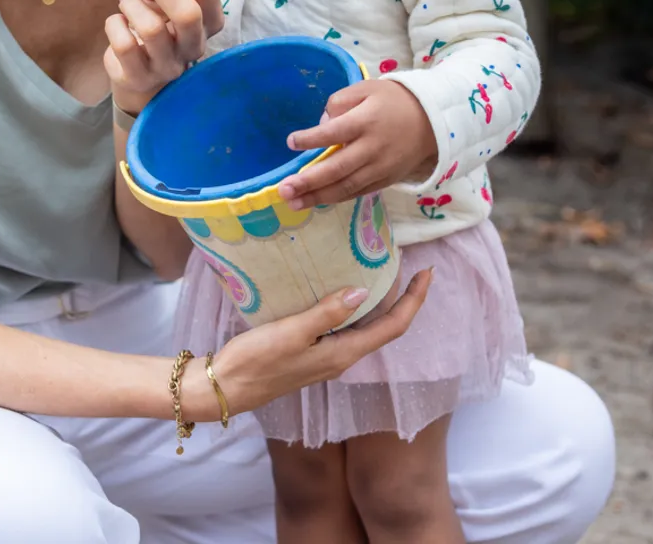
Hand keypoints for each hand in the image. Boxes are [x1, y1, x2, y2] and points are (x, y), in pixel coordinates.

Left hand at [104, 0, 222, 115]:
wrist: (138, 72)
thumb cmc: (155, 23)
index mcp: (209, 20)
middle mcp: (195, 45)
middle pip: (188, 12)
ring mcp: (169, 65)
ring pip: (152, 29)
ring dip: (131, 3)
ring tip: (125, 0)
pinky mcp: (140, 77)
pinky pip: (124, 45)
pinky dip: (114, 24)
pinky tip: (117, 23)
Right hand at [184, 270, 432, 420]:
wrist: (226, 388)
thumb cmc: (256, 361)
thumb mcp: (292, 333)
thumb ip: (327, 313)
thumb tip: (363, 291)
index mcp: (343, 353)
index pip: (392, 327)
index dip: (413, 300)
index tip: (426, 273)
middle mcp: (341, 357)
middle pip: (384, 327)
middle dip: (402, 298)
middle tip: (407, 264)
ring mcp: (326, 357)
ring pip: (365, 327)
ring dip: (379, 302)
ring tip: (380, 270)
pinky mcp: (310, 352)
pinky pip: (344, 327)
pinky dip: (354, 307)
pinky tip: (341, 290)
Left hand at [278, 80, 436, 209]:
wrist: (433, 121)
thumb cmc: (394, 100)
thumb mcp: (367, 88)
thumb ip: (340, 102)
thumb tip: (322, 124)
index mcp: (366, 122)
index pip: (334, 133)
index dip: (311, 139)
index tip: (291, 142)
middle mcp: (372, 148)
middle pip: (337, 168)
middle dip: (308, 181)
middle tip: (283, 190)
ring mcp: (380, 168)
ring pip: (346, 187)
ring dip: (318, 197)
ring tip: (293, 203)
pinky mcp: (385, 180)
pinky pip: (358, 192)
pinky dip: (337, 198)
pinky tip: (317, 201)